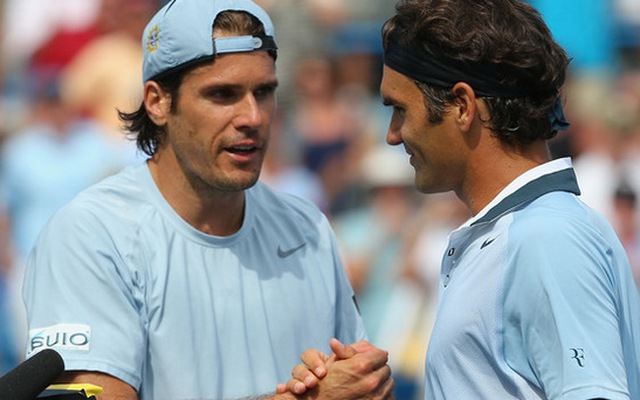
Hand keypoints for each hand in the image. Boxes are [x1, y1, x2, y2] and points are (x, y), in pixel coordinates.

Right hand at [277, 339, 393, 398]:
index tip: (369, 359)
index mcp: (362, 365)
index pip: (382, 354)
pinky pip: (389, 397)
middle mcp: (372, 381)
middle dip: (378, 369)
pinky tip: (371, 394)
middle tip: (368, 372)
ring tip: (368, 384)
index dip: (374, 355)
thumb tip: (354, 343)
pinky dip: (383, 394)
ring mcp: (376, 397)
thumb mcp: (333, 363)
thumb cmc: (326, 384)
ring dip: (381, 382)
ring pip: (389, 384)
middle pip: (386, 369)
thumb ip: (345, 350)